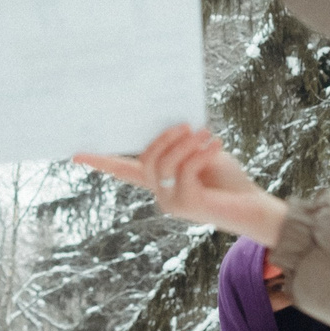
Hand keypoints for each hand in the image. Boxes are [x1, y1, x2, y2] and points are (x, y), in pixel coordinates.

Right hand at [75, 125, 288, 244]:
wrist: (254, 206)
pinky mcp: (188, 206)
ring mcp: (172, 203)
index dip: (100, 162)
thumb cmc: (228, 179)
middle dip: (165, 138)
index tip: (75, 154)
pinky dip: (200, 154)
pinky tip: (217, 145)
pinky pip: (185, 171)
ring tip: (207, 134)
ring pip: (163, 165)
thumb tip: (171, 124)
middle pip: (145, 161)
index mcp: (160, 181)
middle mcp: (161, 194)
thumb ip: (182, 144)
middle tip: (188, 125)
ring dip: (185, 144)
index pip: (123, 171)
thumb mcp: (202, 152)